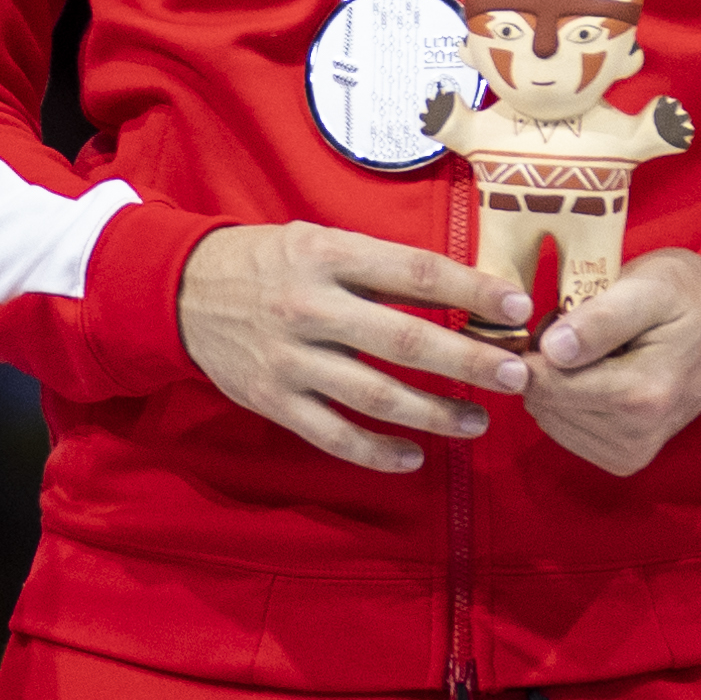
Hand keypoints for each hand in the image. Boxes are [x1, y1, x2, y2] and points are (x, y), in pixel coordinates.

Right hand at [177, 223, 533, 471]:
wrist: (182, 292)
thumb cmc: (269, 263)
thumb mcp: (320, 241)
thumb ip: (383, 268)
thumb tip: (468, 292)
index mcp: (328, 256)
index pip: (416, 273)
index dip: (473, 290)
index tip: (519, 306)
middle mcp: (310, 308)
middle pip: (405, 340)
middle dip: (469, 360)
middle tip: (516, 376)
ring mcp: (290, 360)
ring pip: (376, 396)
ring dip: (436, 413)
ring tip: (479, 422)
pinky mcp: (274, 400)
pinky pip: (334, 436)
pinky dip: (378, 452)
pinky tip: (415, 458)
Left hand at [524, 249, 700, 480]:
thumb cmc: (688, 296)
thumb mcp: (649, 286)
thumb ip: (600, 319)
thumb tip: (552, 351)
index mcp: (643, 394)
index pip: (546, 383)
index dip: (533, 348)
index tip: (556, 317)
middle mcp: (637, 435)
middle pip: (544, 401)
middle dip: (545, 363)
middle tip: (580, 326)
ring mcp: (631, 452)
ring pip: (548, 416)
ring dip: (555, 379)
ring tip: (593, 349)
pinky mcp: (624, 459)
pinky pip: (563, 429)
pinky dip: (567, 399)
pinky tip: (596, 372)